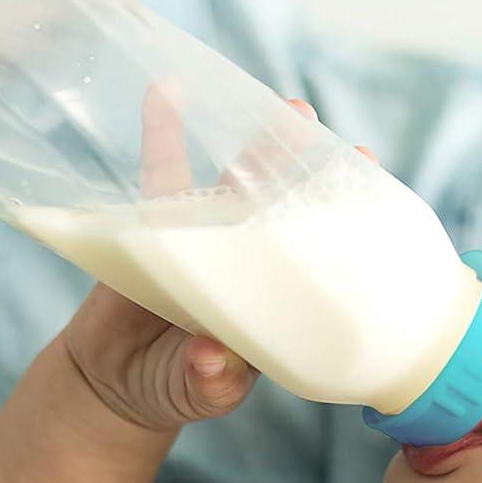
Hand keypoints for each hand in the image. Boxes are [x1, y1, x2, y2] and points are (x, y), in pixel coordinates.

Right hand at [61, 95, 336, 431]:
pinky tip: (168, 90)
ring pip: (233, 182)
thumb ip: (209, 383)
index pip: (318, 248)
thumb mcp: (200, 392)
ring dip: (253, 141)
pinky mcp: (154, 228)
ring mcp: (205, 238)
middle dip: (303, 160)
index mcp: (277, 294)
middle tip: (312, 117)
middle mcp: (249, 259)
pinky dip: (163, 133)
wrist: (114, 383)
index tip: (367, 168)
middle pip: (282, 201)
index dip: (342, 211)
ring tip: (274, 101)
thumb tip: (213, 359)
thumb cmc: (174, 387)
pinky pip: (160, 176)